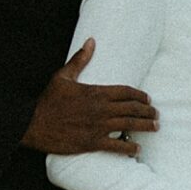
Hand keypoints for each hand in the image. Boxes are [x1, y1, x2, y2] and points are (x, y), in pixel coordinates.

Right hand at [23, 39, 158, 158]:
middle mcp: (100, 109)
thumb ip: (80, 60)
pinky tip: (137, 148)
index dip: (140, 95)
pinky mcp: (91, 143)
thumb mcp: (63, 76)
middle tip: (156, 114)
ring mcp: (97, 127)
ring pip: (129, 125)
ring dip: (145, 126)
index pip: (126, 92)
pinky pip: (115, 146)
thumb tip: (91, 41)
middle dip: (147, 111)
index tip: (148, 98)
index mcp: (96, 92)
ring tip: (155, 127)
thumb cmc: (48, 100)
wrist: (33, 123)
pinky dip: (129, 147)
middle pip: (131, 108)